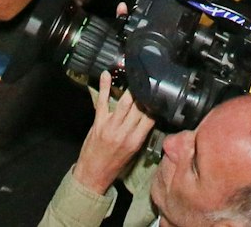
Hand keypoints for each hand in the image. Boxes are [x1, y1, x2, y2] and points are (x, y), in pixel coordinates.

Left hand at [72, 71, 155, 195]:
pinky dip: (104, 87)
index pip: (150, 117)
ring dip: (131, 89)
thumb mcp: (133, 152)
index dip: (154, 104)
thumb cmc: (114, 164)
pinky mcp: (99, 123)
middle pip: (139, 107)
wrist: (93, 175)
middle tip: (147, 81)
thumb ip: (140, 133)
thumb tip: (149, 115)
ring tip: (134, 77)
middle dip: (144, 93)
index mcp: (136, 140)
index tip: (157, 94)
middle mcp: (125, 133)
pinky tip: (106, 75)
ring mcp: (111, 127)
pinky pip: (103, 101)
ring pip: (125, 102)